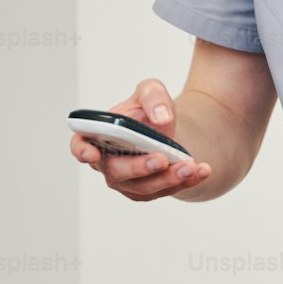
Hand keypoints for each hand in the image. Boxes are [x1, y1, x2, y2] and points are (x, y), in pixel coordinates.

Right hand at [69, 79, 211, 200]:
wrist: (167, 129)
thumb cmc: (148, 110)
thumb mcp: (150, 91)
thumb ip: (153, 96)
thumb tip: (161, 117)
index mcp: (98, 136)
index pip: (80, 146)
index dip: (82, 151)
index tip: (93, 154)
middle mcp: (108, 163)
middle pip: (116, 172)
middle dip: (139, 167)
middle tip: (161, 157)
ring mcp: (127, 181)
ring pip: (143, 188)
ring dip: (167, 179)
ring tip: (189, 166)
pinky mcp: (148, 191)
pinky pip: (166, 191)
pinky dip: (186, 182)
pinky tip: (202, 171)